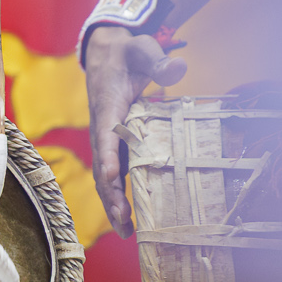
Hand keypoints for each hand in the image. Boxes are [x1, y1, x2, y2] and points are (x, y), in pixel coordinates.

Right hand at [86, 26, 185, 236]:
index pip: (106, 135)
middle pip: (102, 165)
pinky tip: (128, 218)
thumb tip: (178, 68)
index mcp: (109, 106)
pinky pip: (112, 173)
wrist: (106, 53)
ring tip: (126, 231)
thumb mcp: (142, 49)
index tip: (114, 178)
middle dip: (110, 195)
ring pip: (104, 175)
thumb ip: (158, 60)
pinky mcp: (114, 143)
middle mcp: (103, 127)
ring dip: (112, 202)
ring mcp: (107, 138)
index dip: (109, 157)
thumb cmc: (127, 53)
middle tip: (123, 222)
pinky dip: (116, 195)